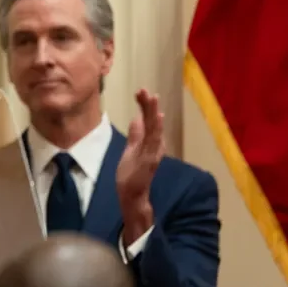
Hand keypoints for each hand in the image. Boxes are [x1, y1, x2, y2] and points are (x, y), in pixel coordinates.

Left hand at [115, 89, 161, 239]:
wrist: (132, 196)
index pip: (147, 120)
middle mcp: (154, 146)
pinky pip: (153, 143)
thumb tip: (137, 119)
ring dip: (153, 114)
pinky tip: (156, 118)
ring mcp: (152, 153)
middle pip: (152, 122)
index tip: (140, 92)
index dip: (145, 106)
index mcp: (148, 142)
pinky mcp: (149, 161)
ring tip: (153, 98)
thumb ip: (135, 135)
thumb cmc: (131, 174)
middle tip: (146, 90)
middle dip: (149, 106)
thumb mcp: (130, 150)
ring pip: (154, 130)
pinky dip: (156, 130)